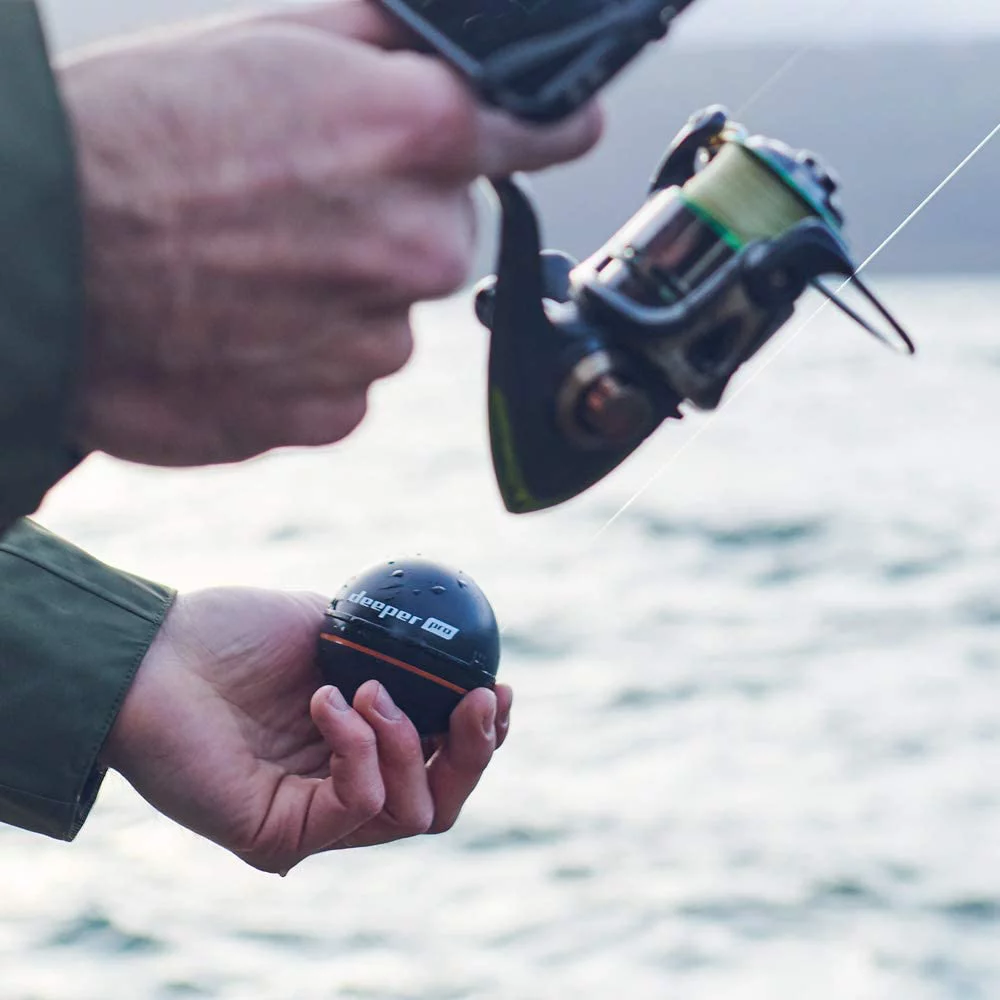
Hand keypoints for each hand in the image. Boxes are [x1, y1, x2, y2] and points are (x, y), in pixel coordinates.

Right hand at [57, 1, 602, 465]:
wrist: (36, 265)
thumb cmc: (131, 137)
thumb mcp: (264, 44)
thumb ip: (384, 56)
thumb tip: (462, 68)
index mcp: (413, 132)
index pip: (537, 129)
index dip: (548, 130)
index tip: (569, 129)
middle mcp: (415, 244)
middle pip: (443, 232)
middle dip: (389, 219)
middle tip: (290, 208)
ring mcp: (375, 340)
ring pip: (389, 314)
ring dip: (340, 296)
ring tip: (246, 272)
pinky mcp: (331, 411)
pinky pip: (346, 378)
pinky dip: (307, 358)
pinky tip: (239, 329)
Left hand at [100, 587, 512, 873]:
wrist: (154, 650)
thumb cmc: (232, 633)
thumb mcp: (336, 629)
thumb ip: (392, 646)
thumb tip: (457, 649)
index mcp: (358, 749)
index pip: (441, 764)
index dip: (483, 736)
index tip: (499, 687)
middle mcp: (340, 791)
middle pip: (443, 801)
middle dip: (476, 751)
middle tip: (482, 697)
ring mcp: (313, 818)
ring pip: (414, 813)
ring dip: (409, 741)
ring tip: (371, 686)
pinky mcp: (280, 836)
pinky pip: (356, 805)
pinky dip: (358, 746)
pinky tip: (329, 701)